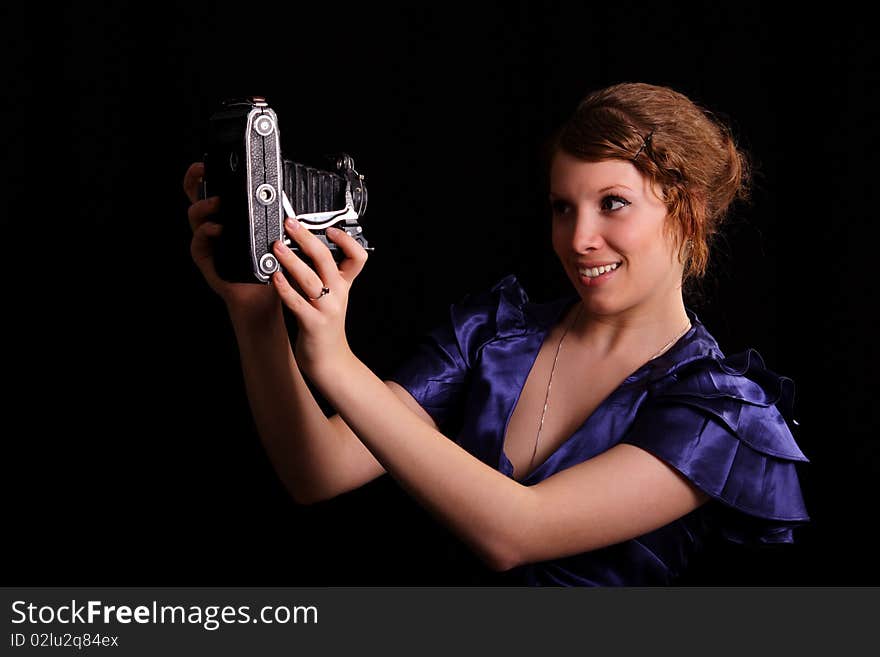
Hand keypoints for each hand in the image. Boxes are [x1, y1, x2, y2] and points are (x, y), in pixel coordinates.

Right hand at [183, 162, 278, 320]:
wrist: (265, 292)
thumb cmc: (269, 263)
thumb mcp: (272, 234)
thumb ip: (268, 213)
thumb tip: (275, 191)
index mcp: (229, 216)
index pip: (212, 189)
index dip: (206, 173)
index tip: (208, 161)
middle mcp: (214, 225)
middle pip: (196, 197)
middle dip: (195, 180)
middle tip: (203, 172)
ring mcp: (207, 241)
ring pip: (195, 217)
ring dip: (204, 206)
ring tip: (217, 203)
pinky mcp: (206, 258)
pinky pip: (198, 243)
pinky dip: (206, 233)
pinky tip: (217, 229)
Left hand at [270, 216, 368, 379]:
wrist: (329, 360)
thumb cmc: (324, 325)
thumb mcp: (331, 297)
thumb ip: (320, 275)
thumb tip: (298, 247)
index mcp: (344, 285)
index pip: (358, 257)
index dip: (346, 241)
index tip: (329, 228)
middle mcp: (338, 294)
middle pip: (328, 260)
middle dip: (307, 238)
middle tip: (290, 225)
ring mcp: (327, 309)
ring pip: (310, 279)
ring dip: (292, 260)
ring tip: (277, 247)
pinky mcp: (313, 324)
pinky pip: (297, 302)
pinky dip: (285, 288)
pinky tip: (274, 277)